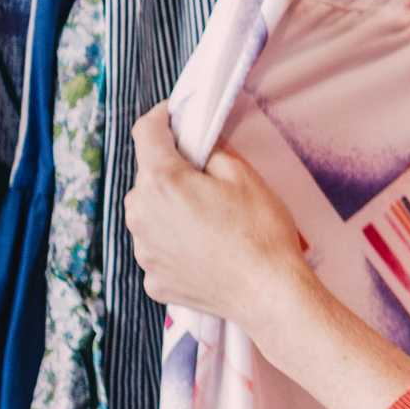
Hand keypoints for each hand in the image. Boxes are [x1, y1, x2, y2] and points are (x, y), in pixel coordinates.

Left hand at [124, 107, 320, 334]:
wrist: (268, 293)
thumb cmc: (261, 231)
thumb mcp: (245, 175)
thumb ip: (213, 151)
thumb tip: (199, 144)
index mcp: (162, 181)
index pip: (146, 133)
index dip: (159, 118)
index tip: (172, 115)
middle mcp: (141, 214)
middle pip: (148, 179)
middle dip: (172, 173)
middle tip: (210, 183)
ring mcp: (143, 251)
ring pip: (149, 215)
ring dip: (171, 211)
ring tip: (211, 224)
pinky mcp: (152, 279)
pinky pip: (158, 250)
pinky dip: (176, 245)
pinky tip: (207, 252)